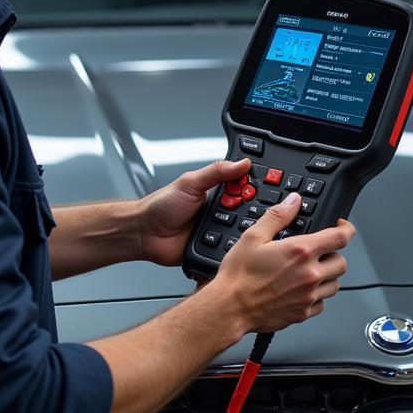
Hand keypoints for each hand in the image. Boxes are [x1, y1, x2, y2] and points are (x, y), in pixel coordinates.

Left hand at [136, 158, 251, 266]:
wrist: (144, 233)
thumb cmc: (160, 206)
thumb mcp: (190, 182)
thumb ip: (216, 172)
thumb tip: (241, 162)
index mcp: (216, 192)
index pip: (242, 187)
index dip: (254, 186)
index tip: (268, 185)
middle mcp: (219, 211)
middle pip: (247, 210)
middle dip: (253, 209)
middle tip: (255, 208)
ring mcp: (217, 231)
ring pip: (241, 231)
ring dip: (243, 230)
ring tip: (249, 227)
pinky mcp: (213, 250)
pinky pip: (229, 249)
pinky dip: (232, 248)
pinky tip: (236, 244)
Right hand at [212, 193, 354, 332]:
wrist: (230, 307)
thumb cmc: (239, 275)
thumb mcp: (253, 236)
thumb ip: (277, 216)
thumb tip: (293, 202)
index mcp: (300, 251)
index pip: (340, 237)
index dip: (346, 228)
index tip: (342, 226)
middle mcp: (309, 274)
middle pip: (342, 262)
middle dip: (334, 254)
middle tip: (321, 252)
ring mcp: (308, 296)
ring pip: (335, 284)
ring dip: (328, 275)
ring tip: (311, 271)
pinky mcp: (302, 313)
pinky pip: (322, 304)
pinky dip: (317, 296)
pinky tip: (302, 290)